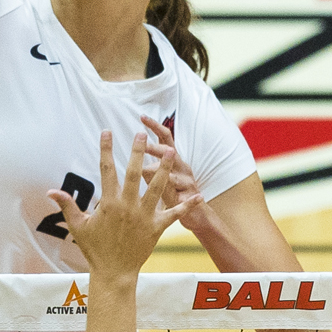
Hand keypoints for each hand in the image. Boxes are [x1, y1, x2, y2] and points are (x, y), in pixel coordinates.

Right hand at [49, 131, 196, 276]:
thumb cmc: (94, 249)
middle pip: (134, 174)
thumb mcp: (78, 227)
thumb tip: (51, 191)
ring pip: (157, 189)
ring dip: (164, 170)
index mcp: (109, 203)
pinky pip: (173, 215)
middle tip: (141, 134)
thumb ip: (67, 206)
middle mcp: (127, 206)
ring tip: (171, 152)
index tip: (107, 132)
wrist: (113, 272)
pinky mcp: (156, 228)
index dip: (106, 150)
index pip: (106, 170)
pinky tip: (198, 195)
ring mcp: (143, 217)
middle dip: (137, 152)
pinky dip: (186, 206)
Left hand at [141, 115, 215, 233]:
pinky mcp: (190, 199)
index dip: (154, 126)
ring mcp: (187, 182)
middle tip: (142, 144)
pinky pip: (184, 199)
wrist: (197, 214)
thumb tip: (134, 159)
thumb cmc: (174, 193)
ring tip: (148, 171)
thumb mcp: (161, 178)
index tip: (142, 116)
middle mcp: (182, 167)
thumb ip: (150, 168)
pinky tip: (175, 200)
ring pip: (174, 175)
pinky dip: (180, 200)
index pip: (164, 138)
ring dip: (162, 173)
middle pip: (169, 153)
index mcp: (173, 160)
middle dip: (155, 148)